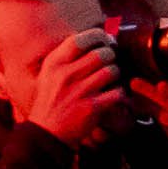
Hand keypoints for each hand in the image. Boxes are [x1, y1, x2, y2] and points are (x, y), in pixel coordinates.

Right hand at [17, 29, 128, 146]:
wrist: (47, 131)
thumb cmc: (50, 100)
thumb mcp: (48, 74)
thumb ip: (65, 57)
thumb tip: (90, 40)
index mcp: (54, 63)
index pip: (79, 40)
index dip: (97, 37)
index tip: (105, 40)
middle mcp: (66, 74)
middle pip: (101, 54)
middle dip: (111, 56)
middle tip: (111, 61)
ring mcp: (80, 91)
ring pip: (112, 71)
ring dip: (116, 74)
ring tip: (112, 78)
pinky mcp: (92, 107)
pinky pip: (117, 92)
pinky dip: (120, 93)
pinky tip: (114, 95)